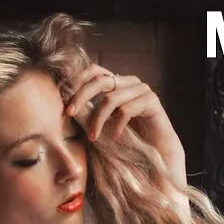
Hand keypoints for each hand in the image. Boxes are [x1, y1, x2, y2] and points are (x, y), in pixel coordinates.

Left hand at [64, 63, 185, 181]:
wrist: (158, 153)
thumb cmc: (130, 140)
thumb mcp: (107, 124)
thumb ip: (92, 113)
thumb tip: (67, 108)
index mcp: (118, 83)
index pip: (95, 71)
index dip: (78, 80)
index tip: (66, 100)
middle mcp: (130, 82)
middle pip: (100, 80)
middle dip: (81, 97)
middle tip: (70, 114)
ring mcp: (142, 90)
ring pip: (111, 98)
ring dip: (98, 119)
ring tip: (94, 137)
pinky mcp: (152, 101)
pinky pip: (126, 110)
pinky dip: (117, 125)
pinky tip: (116, 137)